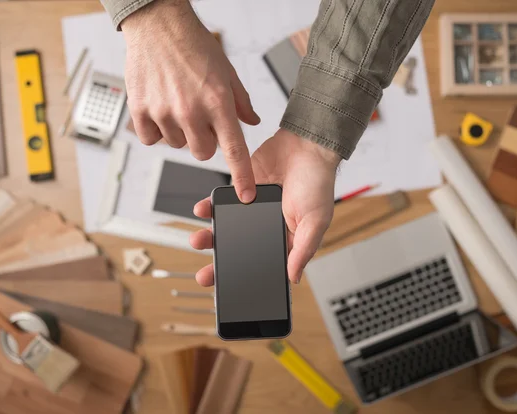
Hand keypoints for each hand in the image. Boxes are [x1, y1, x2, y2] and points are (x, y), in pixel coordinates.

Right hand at [122, 0, 260, 202]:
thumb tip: (251, 122)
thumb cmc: (194, 45)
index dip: (241, 177)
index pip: (233, 149)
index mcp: (218, 102)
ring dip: (180, 132)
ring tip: (177, 104)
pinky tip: (160, 109)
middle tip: (200, 118)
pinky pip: (151, 139)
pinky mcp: (140, 110)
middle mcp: (191, 111)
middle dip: (204, 141)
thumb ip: (241, 102)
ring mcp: (164, 112)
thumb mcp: (227, 72)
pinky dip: (156, 130)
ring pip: (177, 145)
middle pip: (203, 153)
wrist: (158, 25)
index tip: (245, 195)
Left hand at [190, 129, 340, 285]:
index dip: (245, 276)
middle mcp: (265, 227)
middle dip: (219, 263)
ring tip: (198, 240)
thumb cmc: (318, 182)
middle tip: (204, 275)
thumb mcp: (315, 221)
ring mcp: (250, 209)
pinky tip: (202, 211)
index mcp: (285, 239)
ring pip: (225, 228)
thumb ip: (303, 251)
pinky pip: (221, 202)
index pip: (261, 264)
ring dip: (209, 236)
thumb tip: (293, 279)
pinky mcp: (240, 189)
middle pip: (238, 250)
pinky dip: (209, 207)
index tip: (227, 289)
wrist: (307, 144)